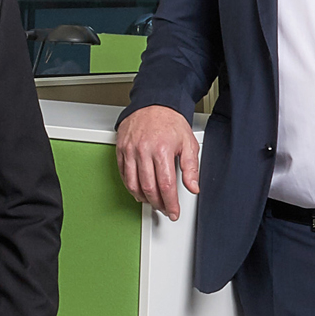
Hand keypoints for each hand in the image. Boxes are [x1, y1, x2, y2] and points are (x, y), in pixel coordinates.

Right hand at [116, 105, 198, 221]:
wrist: (154, 103)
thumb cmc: (171, 122)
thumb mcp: (188, 143)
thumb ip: (191, 167)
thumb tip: (193, 187)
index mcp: (163, 150)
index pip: (166, 185)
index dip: (170, 203)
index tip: (173, 212)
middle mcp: (144, 151)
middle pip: (149, 188)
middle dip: (158, 203)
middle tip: (164, 209)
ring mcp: (130, 150)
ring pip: (133, 184)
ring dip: (143, 198)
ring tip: (152, 201)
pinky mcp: (121, 149)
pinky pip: (123, 174)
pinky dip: (130, 186)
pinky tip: (139, 190)